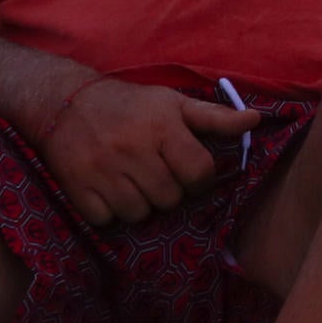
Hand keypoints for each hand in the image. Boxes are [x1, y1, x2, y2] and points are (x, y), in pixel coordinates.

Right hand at [37, 76, 258, 227]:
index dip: (200, 179)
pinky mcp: (77, 187)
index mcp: (163, 128)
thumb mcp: (173, 102)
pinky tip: (110, 190)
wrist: (66, 102)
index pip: (199, 172)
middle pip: (170, 198)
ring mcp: (103, 171)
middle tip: (157, 174)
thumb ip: (215, 117)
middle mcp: (134, 150)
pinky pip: (106, 220)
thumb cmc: (130, 104)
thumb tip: (255, 119)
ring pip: (140, 213)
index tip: (190, 173)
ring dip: (141, 204)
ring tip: (133, 182)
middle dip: (169, 191)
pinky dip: (110, 212)